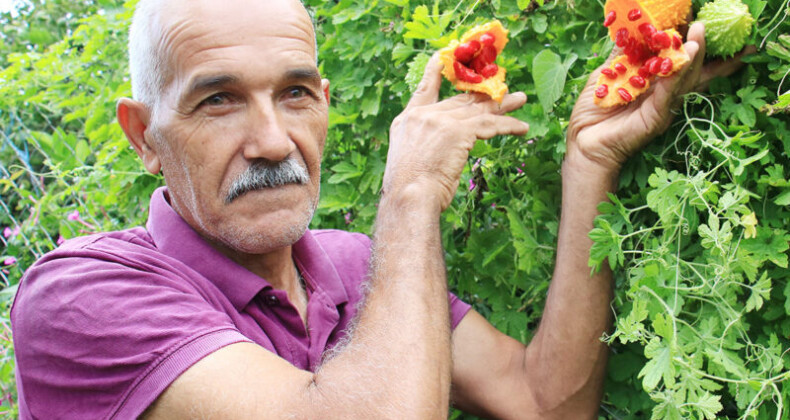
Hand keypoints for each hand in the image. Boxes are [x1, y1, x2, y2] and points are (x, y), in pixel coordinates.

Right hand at [384, 54, 528, 210]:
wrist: (409, 197)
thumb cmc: (408, 191)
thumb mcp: (410, 160)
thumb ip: (424, 146)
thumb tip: (442, 151)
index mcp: (406, 120)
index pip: (423, 91)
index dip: (433, 73)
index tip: (441, 57)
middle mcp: (422, 115)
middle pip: (460, 100)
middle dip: (484, 95)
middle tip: (503, 90)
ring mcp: (439, 120)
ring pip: (477, 109)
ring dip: (502, 106)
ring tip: (520, 100)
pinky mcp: (458, 130)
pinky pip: (490, 124)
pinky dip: (508, 126)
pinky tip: (521, 128)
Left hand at [566, 22, 750, 174]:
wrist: (583, 143)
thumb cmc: (593, 111)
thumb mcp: (606, 74)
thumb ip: (622, 55)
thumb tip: (632, 29)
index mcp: (653, 83)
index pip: (675, 60)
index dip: (685, 42)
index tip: (695, 21)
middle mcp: (663, 95)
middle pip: (689, 68)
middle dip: (700, 47)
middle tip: (705, 24)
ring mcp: (662, 107)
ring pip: (685, 79)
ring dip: (694, 55)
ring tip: (699, 34)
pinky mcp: (656, 117)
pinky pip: (669, 93)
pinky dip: (678, 75)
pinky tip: (685, 57)